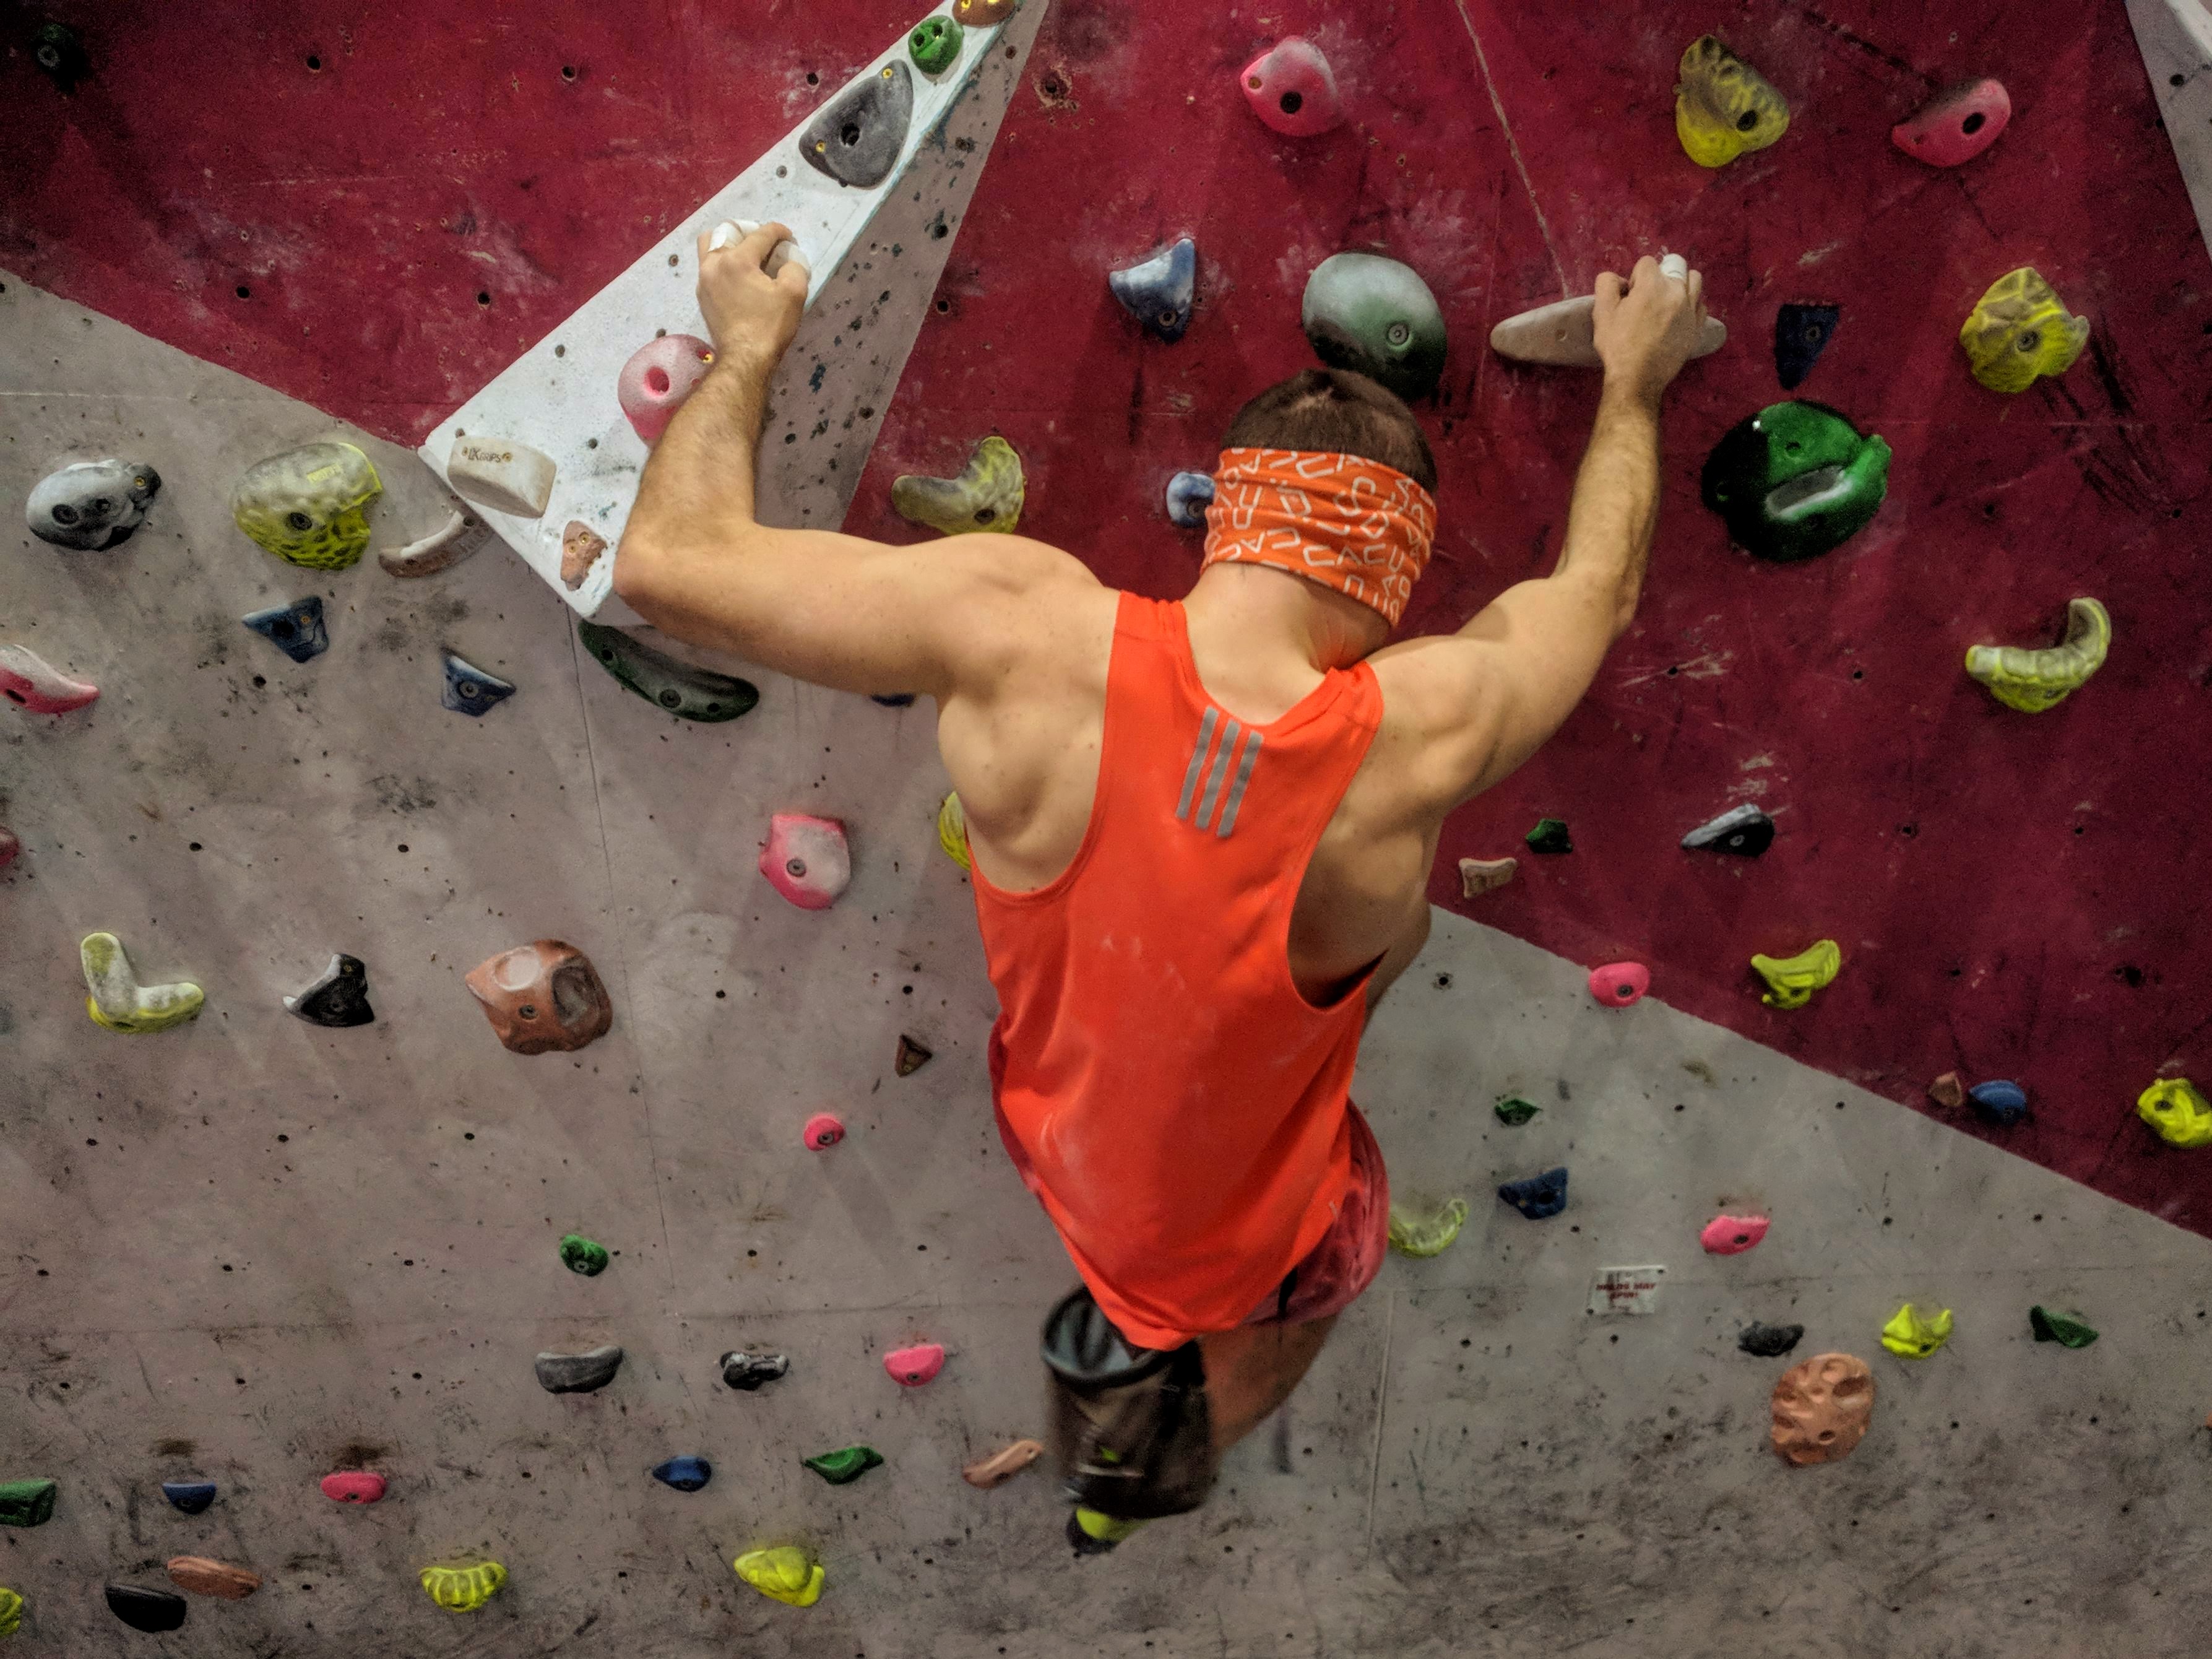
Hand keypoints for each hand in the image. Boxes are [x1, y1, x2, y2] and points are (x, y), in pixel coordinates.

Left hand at [696, 220, 809, 371]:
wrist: (745, 360)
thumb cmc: (770, 326)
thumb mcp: (794, 294)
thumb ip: (794, 267)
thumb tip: (787, 261)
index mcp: (737, 259)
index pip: (760, 234)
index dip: (779, 232)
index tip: (789, 238)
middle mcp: (714, 263)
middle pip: (727, 231)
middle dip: (749, 232)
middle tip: (764, 247)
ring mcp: (704, 280)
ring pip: (710, 246)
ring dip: (728, 244)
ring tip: (746, 258)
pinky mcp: (702, 295)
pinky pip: (708, 267)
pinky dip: (723, 264)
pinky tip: (738, 278)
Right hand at [1591, 254, 1706, 406]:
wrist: (1638, 378)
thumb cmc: (1617, 346)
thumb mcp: (1602, 313)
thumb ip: (1607, 285)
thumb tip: (1618, 278)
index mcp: (1652, 285)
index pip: (1647, 263)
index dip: (1635, 277)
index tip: (1630, 297)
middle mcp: (1677, 291)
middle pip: (1675, 265)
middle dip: (1660, 276)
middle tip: (1648, 298)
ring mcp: (1690, 309)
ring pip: (1694, 280)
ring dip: (1680, 284)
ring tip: (1667, 301)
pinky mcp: (1696, 326)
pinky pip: (1700, 304)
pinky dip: (1690, 304)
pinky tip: (1677, 316)